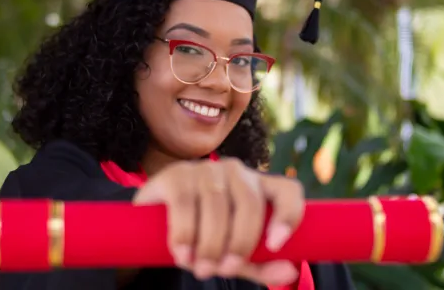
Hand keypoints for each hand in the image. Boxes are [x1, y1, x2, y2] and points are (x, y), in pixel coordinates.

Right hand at [133, 158, 304, 285]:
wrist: (155, 223)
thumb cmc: (204, 237)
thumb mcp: (234, 254)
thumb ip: (260, 264)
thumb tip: (289, 273)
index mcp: (259, 187)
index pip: (288, 191)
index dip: (289, 215)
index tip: (276, 245)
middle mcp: (236, 172)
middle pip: (250, 204)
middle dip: (239, 242)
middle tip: (224, 271)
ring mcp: (206, 170)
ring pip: (217, 205)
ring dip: (209, 243)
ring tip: (200, 268)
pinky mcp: (176, 174)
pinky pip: (185, 204)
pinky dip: (185, 233)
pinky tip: (182, 253)